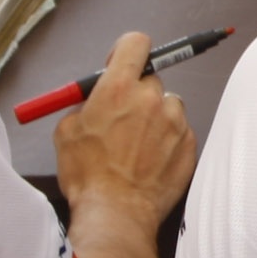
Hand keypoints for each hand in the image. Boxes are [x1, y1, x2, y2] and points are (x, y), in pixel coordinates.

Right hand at [54, 31, 195, 228]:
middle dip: (138, 94)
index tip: (121, 65)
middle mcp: (151, 98)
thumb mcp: (67, 131)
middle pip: (151, 79)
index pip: (136, 43)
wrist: (114, 214)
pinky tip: (149, 163)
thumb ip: (85, 104)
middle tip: (124, 117)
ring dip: (155, 119)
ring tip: (136, 148)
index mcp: (118, 87)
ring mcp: (174, 122)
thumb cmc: (87, 175)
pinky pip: (179, 132)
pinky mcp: (189, 145)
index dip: (127, 51)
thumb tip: (95, 98)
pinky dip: (167, 143)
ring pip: (168, 107)